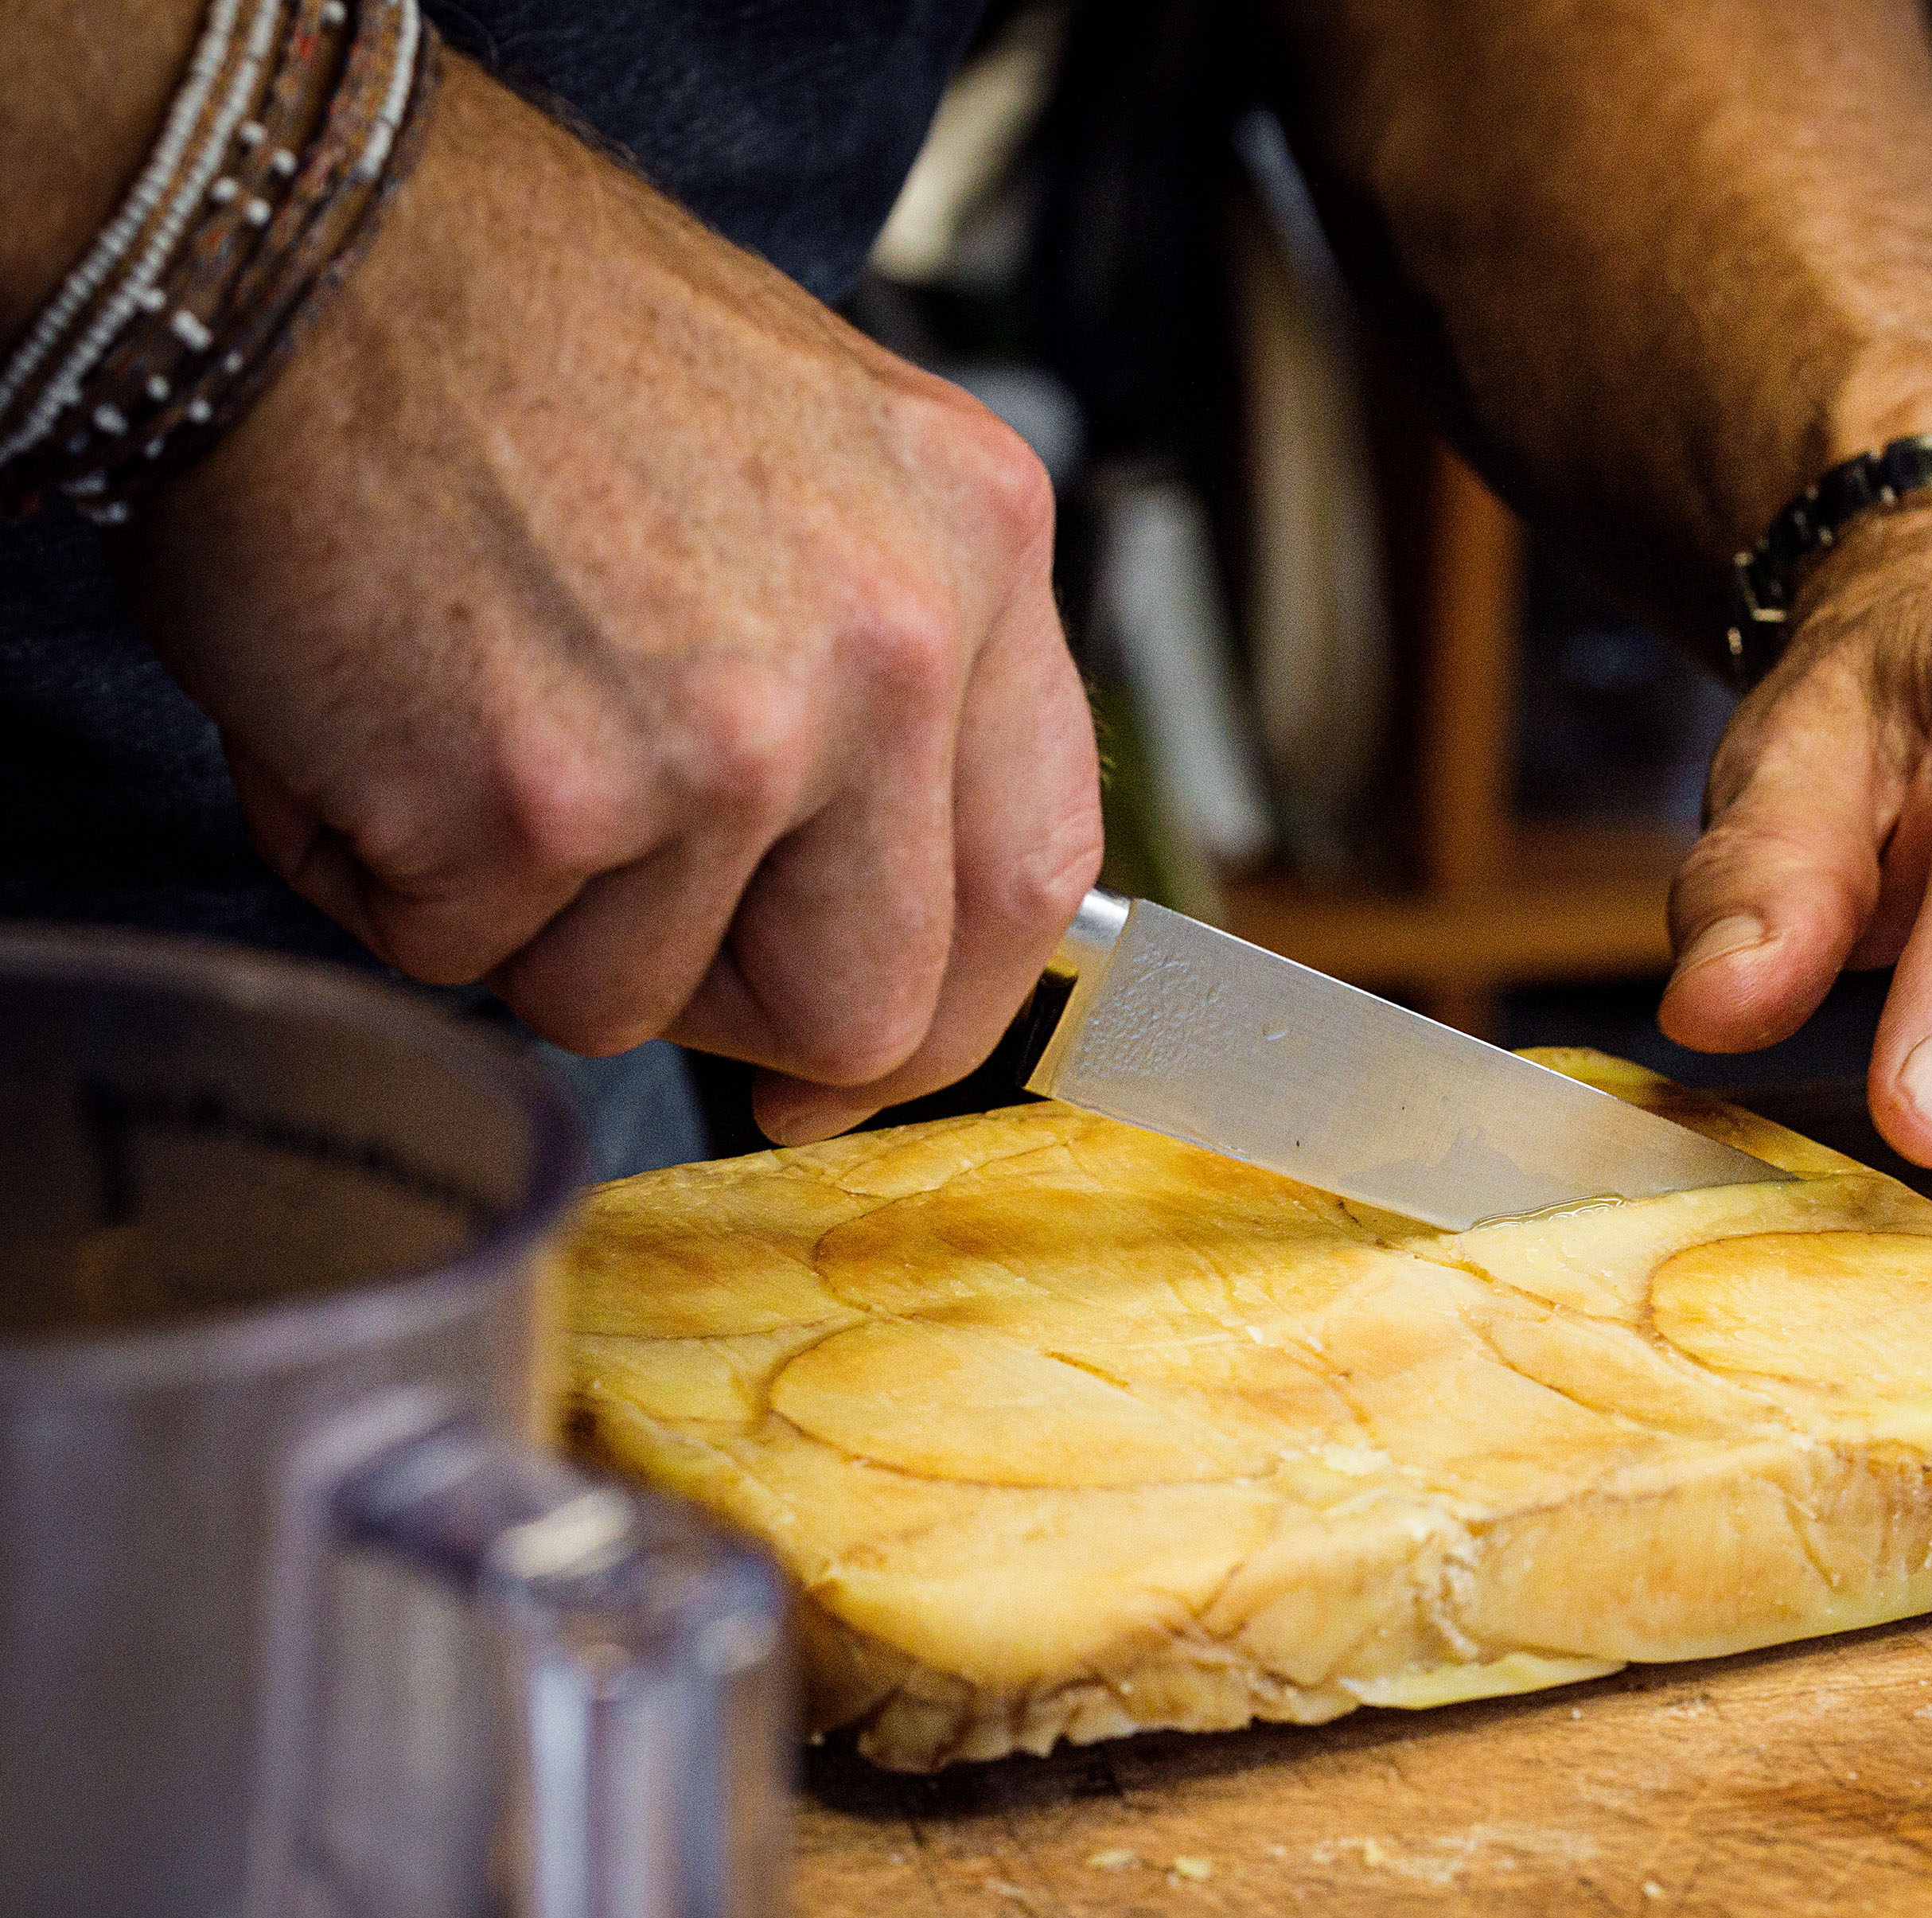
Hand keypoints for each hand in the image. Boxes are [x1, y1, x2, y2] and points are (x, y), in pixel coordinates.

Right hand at [111, 54, 1101, 1142]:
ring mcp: (721, 742)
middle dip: (721, 1012)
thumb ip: (891, 670)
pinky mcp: (535, 804)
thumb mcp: (818, 451)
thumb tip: (887, 905)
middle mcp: (883, 655)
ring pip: (630, 998)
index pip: (1034, 875)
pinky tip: (363, 715)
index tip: (847, 1064)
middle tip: (604, 921)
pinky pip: (460, 953)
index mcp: (975, 549)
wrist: (299, 241)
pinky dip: (380, 871)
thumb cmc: (528, 334)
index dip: (948, 1012)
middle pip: (859, 1004)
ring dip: (520, 918)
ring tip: (457, 725)